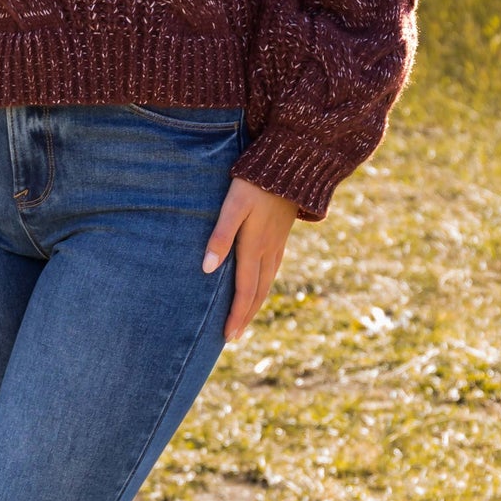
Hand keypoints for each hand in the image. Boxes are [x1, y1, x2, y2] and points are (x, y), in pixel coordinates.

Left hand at [202, 179, 297, 342]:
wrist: (292, 163)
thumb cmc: (255, 182)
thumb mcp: (233, 205)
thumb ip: (220, 236)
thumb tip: (207, 270)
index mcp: (255, 247)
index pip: (244, 291)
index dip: (236, 315)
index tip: (228, 336)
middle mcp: (268, 251)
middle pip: (257, 292)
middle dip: (245, 316)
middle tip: (232, 337)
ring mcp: (277, 243)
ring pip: (267, 282)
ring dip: (254, 303)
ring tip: (244, 319)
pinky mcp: (281, 235)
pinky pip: (273, 269)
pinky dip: (264, 286)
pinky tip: (260, 286)